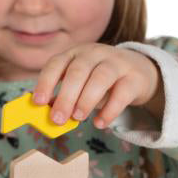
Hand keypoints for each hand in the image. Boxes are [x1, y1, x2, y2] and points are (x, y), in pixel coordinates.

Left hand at [32, 44, 162, 129]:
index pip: (57, 63)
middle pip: (78, 71)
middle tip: (58, 119)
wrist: (140, 71)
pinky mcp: (134, 78)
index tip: (38, 102)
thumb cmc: (102, 80)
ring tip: (78, 118)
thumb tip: (47, 114)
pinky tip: (100, 123)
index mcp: (75, 54)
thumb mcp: (81, 82)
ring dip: (87, 99)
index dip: (46, 82)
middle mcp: (95, 54)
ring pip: (100, 78)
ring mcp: (117, 63)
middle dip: (66, 96)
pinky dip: (110, 110)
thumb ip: (65, 96)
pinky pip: (122, 93)